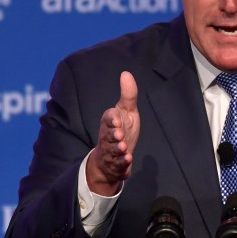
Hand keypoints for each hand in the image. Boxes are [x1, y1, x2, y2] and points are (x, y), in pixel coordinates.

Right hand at [87, 71, 139, 195]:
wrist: (114, 156)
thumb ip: (128, 94)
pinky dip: (122, 162)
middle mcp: (108, 136)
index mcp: (110, 122)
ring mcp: (111, 151)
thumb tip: (126, 73)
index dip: (112, 119)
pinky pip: (118, 164)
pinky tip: (128, 159)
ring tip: (124, 147)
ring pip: (112, 150)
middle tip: (119, 134)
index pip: (108, 118)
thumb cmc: (122, 129)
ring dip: (117, 149)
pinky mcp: (116, 164)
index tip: (118, 120)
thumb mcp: (127, 111)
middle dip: (113, 135)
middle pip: (108, 135)